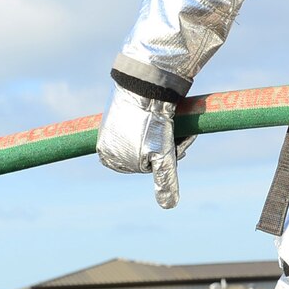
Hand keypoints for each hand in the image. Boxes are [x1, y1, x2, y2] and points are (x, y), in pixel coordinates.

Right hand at [97, 85, 192, 208]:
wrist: (147, 83)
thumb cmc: (153, 122)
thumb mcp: (161, 154)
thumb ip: (164, 180)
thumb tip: (169, 205)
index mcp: (108, 157)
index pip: (148, 167)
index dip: (166, 159)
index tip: (175, 146)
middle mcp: (107, 142)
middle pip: (148, 153)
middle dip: (168, 146)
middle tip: (180, 133)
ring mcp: (114, 125)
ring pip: (150, 138)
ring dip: (168, 135)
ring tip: (176, 124)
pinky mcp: (124, 109)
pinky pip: (146, 124)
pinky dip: (160, 122)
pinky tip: (168, 114)